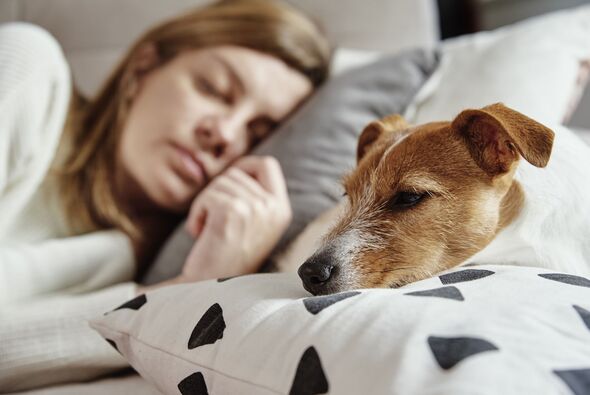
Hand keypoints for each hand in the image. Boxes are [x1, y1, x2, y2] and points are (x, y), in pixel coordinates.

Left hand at [180, 156, 291, 281]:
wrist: (211, 289)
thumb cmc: (226, 257)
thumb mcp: (253, 224)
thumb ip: (255, 197)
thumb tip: (241, 167)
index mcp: (282, 210)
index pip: (268, 165)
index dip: (245, 165)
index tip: (228, 182)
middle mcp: (273, 208)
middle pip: (236, 172)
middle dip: (217, 192)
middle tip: (214, 221)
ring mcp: (255, 209)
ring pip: (219, 183)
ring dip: (205, 204)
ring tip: (208, 231)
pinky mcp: (233, 212)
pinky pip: (207, 196)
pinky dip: (196, 213)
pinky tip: (199, 234)